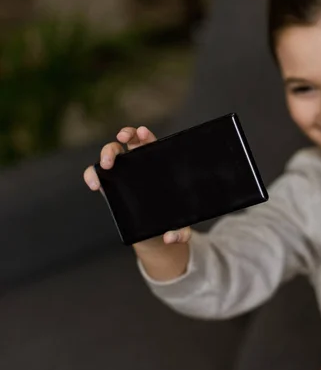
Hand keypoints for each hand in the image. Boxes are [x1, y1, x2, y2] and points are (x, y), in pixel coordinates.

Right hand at [83, 126, 191, 245]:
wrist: (155, 234)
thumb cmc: (170, 222)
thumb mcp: (180, 228)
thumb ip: (180, 233)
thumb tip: (171, 237)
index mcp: (158, 165)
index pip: (152, 143)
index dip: (146, 135)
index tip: (143, 132)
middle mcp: (139, 164)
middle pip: (131, 140)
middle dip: (126, 133)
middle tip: (122, 138)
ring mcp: (122, 172)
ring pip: (112, 152)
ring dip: (107, 152)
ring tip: (106, 165)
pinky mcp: (109, 185)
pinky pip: (96, 173)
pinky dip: (91, 174)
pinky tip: (93, 184)